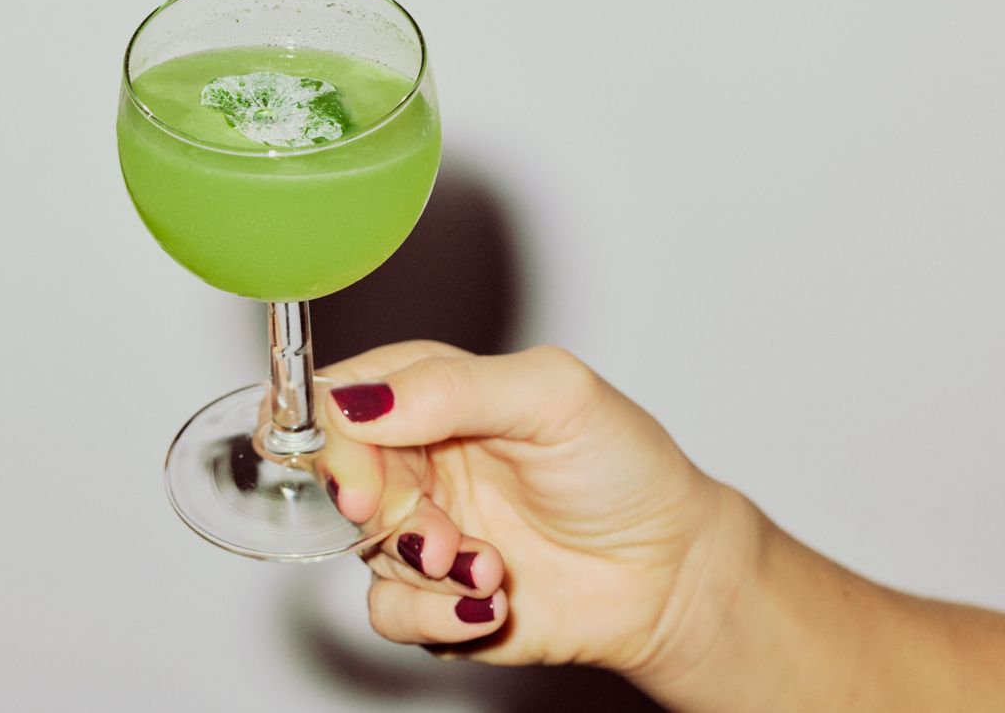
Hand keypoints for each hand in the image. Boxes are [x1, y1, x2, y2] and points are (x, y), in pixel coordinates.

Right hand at [315, 341, 756, 675]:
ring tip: (491, 566)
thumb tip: (361, 402)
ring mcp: (426, 528)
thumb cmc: (626, 469)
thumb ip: (453, 387)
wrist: (671, 572)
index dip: (334, 440)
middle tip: (431, 534)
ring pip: (364, 552)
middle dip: (382, 513)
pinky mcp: (436, 596)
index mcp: (436, 395)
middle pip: (343, 479)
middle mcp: (420, 459)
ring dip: (425, 568)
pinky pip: (390, 614)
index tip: (360, 482)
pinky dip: (432, 617)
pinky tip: (488, 604)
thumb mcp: (554, 396)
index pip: (342, 399)